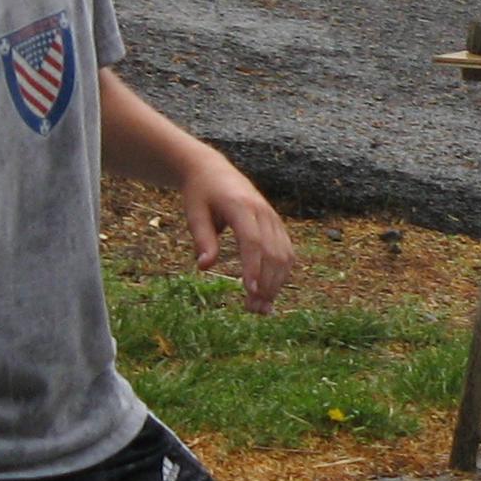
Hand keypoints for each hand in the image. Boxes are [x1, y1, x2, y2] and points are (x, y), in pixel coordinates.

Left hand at [181, 154, 294, 313]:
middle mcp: (262, 211)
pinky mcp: (276, 224)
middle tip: (254, 310)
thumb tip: (204, 266)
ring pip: (284, 253)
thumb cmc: (200, 194)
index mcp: (241, 206)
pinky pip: (286, 250)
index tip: (249, 292)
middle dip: (267, 282)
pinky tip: (271, 292)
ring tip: (262, 308)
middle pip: (273, 251)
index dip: (253, 267)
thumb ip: (202, 238)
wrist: (213, 170)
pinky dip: (282, 273)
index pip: (252, 240)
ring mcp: (272, 217)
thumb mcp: (194, 213)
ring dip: (277, 282)